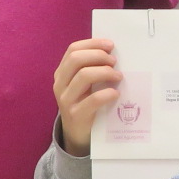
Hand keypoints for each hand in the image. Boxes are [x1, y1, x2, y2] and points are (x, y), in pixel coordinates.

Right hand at [53, 38, 120, 156]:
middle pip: (76, 59)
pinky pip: (93, 99)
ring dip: (105, 72)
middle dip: (98, 56)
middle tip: (114, 62)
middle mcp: (60, 84)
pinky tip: (116, 93)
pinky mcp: (76, 115)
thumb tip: (112, 52)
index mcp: (61, 73)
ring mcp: (66, 100)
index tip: (110, 45)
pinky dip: (107, 93)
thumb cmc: (84, 103)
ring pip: (84, 76)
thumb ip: (91, 68)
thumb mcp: (83, 85)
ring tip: (118, 76)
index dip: (92, 44)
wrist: (76, 134)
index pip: (73, 50)